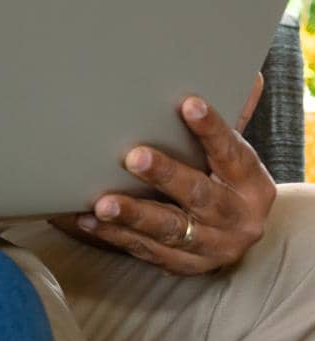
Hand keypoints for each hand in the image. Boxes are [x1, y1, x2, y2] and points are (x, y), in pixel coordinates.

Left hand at [61, 75, 273, 273]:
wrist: (232, 236)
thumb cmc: (223, 181)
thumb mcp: (232, 156)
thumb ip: (231, 119)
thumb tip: (246, 75)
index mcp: (252, 184)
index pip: (231, 152)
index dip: (211, 129)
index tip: (187, 103)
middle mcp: (237, 219)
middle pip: (198, 195)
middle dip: (165, 175)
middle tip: (133, 156)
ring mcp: (211, 246)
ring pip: (169, 230)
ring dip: (133, 215)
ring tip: (102, 203)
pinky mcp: (182, 265)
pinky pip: (145, 250)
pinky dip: (115, 236)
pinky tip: (88, 220)